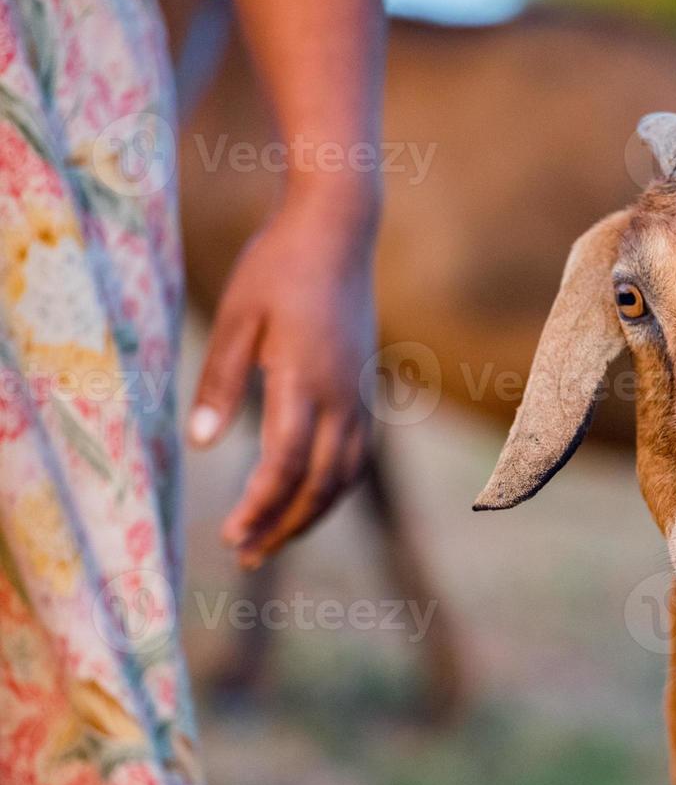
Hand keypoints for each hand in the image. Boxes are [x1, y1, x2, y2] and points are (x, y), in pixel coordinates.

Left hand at [189, 183, 378, 568]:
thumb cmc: (277, 265)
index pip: (286, 463)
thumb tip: (200, 445)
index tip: (231, 535)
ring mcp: (360, 393)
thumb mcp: (235, 317)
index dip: (260, 507)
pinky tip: (310, 497)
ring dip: (313, 513)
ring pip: (347, 475)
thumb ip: (219, 381)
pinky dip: (336, 487)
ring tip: (275, 538)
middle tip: (246, 556)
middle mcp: (342, 395)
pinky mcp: (366, 388)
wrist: (338, 228)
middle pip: (322, 482)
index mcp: (306, 378)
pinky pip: (359, 455)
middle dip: (285, 525)